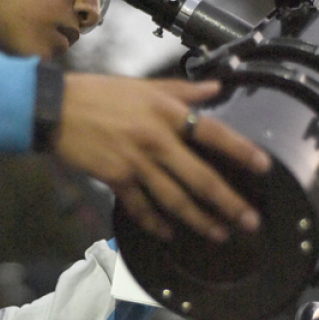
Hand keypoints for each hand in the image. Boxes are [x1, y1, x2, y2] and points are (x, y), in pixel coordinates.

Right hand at [53, 74, 270, 241]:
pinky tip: (168, 233)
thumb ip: (183, 89)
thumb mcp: (143, 85)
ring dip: (199, 220)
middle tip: (249, 221)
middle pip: (199, 177)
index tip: (263, 166)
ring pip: (174, 199)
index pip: (212, 132)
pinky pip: (140, 208)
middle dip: (228, 202)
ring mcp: (135, 163)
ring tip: (219, 234)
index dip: (240, 150)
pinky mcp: (115, 179)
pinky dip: (155, 223)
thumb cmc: (99, 93)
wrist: (55, 107)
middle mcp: (155, 140)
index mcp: (165, 112)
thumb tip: (215, 87)